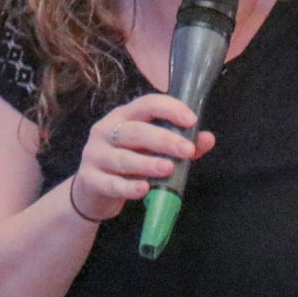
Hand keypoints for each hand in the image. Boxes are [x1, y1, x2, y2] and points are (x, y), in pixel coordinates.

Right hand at [69, 92, 217, 221]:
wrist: (91, 192)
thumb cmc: (126, 165)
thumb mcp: (151, 151)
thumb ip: (178, 144)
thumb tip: (208, 138)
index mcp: (123, 117)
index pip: (146, 104)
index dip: (169, 109)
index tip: (192, 120)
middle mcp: (106, 131)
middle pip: (135, 131)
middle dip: (164, 139)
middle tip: (187, 150)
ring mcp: (94, 155)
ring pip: (123, 158)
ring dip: (147, 163)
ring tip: (168, 169)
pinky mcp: (89, 179)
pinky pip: (111, 184)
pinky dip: (128, 187)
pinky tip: (144, 189)